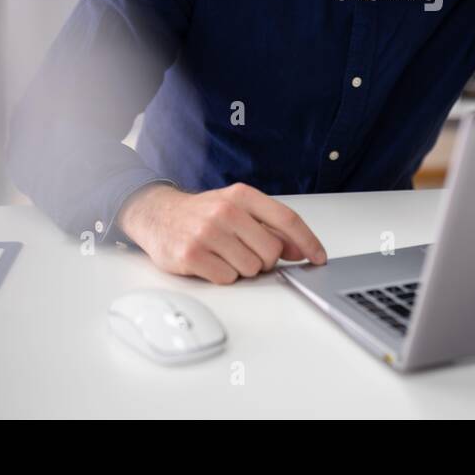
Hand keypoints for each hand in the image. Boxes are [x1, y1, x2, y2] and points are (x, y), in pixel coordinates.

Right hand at [117, 181, 327, 283]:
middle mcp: (225, 211)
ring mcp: (207, 233)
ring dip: (242, 268)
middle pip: (272, 251)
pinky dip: (223, 276)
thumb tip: (299, 249)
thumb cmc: (202, 213)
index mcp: (242, 195)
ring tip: (224, 254)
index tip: (318, 257)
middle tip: (246, 251)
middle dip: (265, 259)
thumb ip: (270, 226)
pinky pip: (227, 279)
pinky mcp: (191, 255)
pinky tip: (210, 262)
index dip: (308, 241)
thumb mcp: (237, 208)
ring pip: (250, 269)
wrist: (156, 214)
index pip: (287, 219)